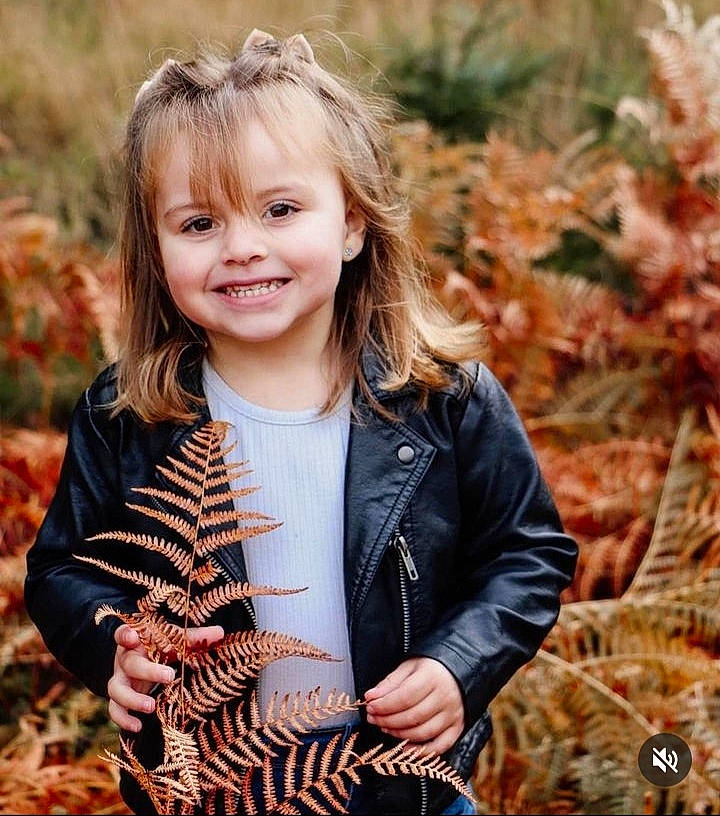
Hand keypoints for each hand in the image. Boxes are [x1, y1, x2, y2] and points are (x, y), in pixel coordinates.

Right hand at [108, 623, 223, 731]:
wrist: (142, 662)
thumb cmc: (161, 647)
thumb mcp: (175, 641)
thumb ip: (195, 638)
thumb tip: (220, 632)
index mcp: (137, 640)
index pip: (124, 633)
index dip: (126, 634)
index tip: (133, 636)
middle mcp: (125, 659)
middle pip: (129, 663)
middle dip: (148, 671)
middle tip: (169, 676)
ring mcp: (120, 679)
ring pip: (116, 689)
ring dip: (132, 699)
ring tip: (151, 706)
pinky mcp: (118, 698)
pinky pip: (114, 709)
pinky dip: (123, 719)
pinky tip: (137, 727)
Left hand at [364, 656, 464, 754]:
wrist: (461, 669)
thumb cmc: (432, 667)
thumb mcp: (410, 666)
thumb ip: (390, 682)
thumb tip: (371, 697)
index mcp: (433, 677)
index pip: (405, 697)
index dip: (384, 705)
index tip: (370, 706)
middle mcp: (445, 697)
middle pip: (412, 717)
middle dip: (387, 720)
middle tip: (373, 718)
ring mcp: (453, 714)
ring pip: (423, 733)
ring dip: (399, 734)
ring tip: (385, 727)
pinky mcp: (458, 728)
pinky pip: (439, 746)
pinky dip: (420, 751)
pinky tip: (405, 746)